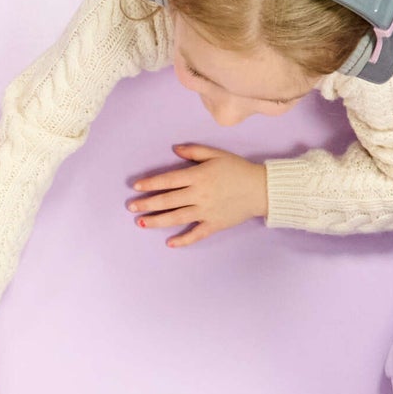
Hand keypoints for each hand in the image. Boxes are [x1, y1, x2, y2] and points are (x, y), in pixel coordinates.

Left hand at [128, 144, 267, 247]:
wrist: (261, 189)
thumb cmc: (238, 169)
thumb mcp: (217, 154)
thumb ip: (194, 152)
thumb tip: (174, 150)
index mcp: (198, 176)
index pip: (169, 180)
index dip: (151, 184)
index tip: (136, 187)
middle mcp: (199, 195)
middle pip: (168, 201)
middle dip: (147, 204)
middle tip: (131, 207)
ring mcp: (206, 211)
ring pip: (177, 218)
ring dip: (157, 221)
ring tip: (141, 223)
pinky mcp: (214, 224)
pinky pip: (196, 234)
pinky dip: (183, 240)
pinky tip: (169, 243)